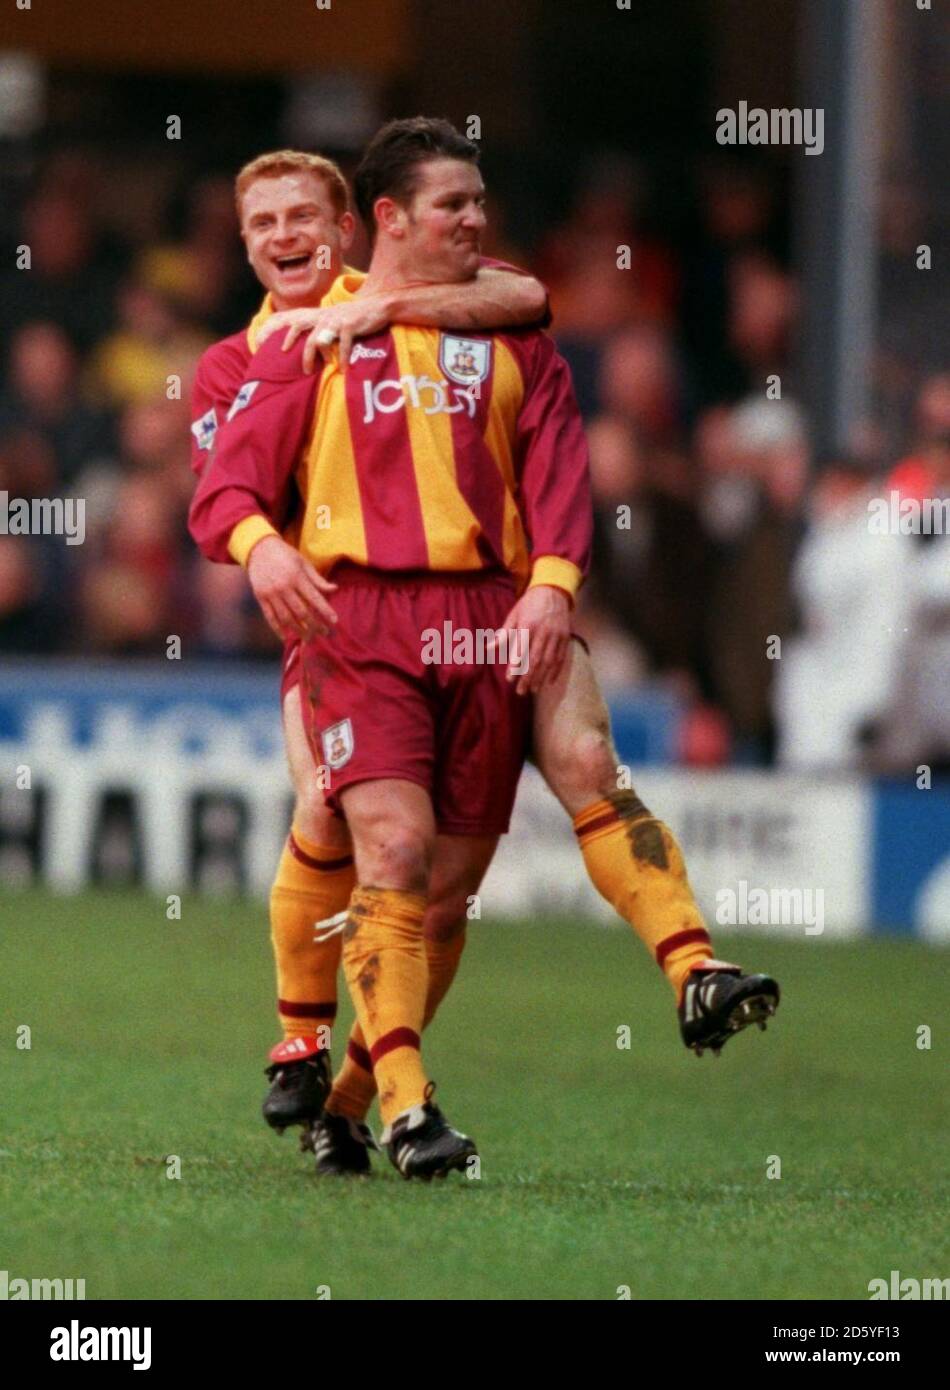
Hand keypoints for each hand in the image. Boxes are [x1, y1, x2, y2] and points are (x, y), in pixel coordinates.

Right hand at [246, 535, 337, 640]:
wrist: (259, 548)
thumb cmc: (285, 555)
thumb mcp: (303, 563)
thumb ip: (318, 579)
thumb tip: (335, 589)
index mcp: (297, 577)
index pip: (314, 598)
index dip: (325, 611)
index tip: (334, 621)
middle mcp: (284, 587)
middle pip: (301, 612)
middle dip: (314, 625)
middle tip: (324, 633)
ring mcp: (271, 593)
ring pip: (286, 618)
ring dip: (298, 631)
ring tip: (308, 638)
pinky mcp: (261, 597)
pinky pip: (270, 617)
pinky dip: (277, 629)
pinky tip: (286, 637)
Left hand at [256, 296, 392, 372]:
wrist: (379, 307)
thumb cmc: (357, 319)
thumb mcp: (336, 324)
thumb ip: (324, 333)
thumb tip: (315, 349)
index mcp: (319, 316)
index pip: (292, 320)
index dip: (277, 330)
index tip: (267, 345)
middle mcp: (324, 316)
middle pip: (298, 327)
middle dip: (290, 344)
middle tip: (296, 367)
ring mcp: (336, 319)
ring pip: (316, 338)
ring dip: (311, 356)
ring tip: (307, 372)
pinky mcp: (350, 324)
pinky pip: (342, 343)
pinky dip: (342, 358)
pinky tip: (342, 370)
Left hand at [496, 585, 570, 694]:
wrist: (553, 590)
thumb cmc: (529, 604)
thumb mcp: (514, 615)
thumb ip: (504, 634)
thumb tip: (489, 648)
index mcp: (528, 625)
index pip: (520, 649)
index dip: (515, 665)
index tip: (510, 679)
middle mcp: (543, 631)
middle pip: (535, 659)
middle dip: (528, 677)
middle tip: (520, 691)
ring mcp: (556, 635)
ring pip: (549, 661)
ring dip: (541, 677)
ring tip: (533, 690)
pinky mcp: (565, 637)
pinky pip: (561, 658)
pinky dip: (555, 671)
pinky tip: (549, 682)